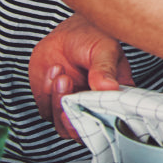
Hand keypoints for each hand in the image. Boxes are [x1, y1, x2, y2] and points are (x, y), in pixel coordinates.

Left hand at [28, 14, 133, 138]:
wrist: (68, 31)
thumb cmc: (94, 37)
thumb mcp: (105, 50)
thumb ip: (104, 69)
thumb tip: (108, 87)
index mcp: (116, 97)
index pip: (111, 121)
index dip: (99, 123)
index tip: (85, 110)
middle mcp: (95, 107)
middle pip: (84, 131)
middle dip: (72, 117)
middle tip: (68, 93)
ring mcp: (73, 107)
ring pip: (63, 126)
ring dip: (58, 102)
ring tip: (61, 74)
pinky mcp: (52, 103)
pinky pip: (46, 110)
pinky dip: (46, 93)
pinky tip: (54, 71)